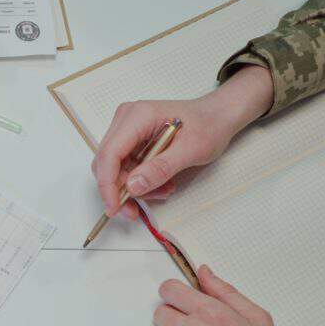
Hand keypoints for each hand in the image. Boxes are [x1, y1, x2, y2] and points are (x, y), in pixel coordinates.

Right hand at [92, 64, 274, 219]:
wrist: (217, 117)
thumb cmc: (208, 126)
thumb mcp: (191, 150)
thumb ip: (161, 168)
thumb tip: (133, 186)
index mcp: (138, 116)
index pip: (109, 153)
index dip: (107, 184)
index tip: (115, 208)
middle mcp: (126, 120)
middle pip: (107, 163)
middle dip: (120, 190)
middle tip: (138, 209)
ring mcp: (127, 129)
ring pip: (115, 168)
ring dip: (135, 187)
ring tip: (164, 190)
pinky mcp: (131, 140)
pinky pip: (125, 167)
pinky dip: (140, 181)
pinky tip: (161, 184)